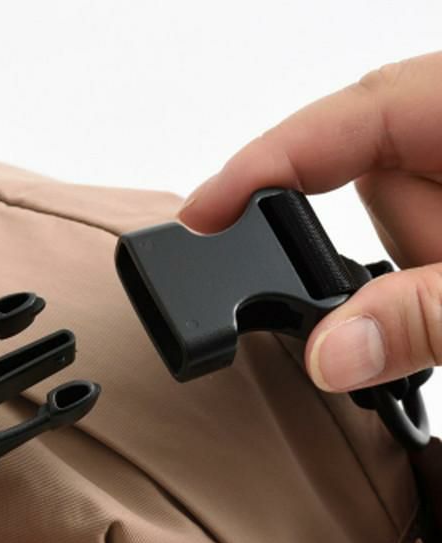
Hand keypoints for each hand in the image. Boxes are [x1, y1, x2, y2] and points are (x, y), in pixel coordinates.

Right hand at [178, 52, 441, 392]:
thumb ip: (424, 314)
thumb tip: (329, 355)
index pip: (350, 115)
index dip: (263, 164)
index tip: (198, 216)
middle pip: (368, 195)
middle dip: (384, 268)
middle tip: (420, 323)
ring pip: (394, 237)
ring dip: (414, 294)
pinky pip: (410, 258)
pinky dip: (415, 302)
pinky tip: (440, 323)